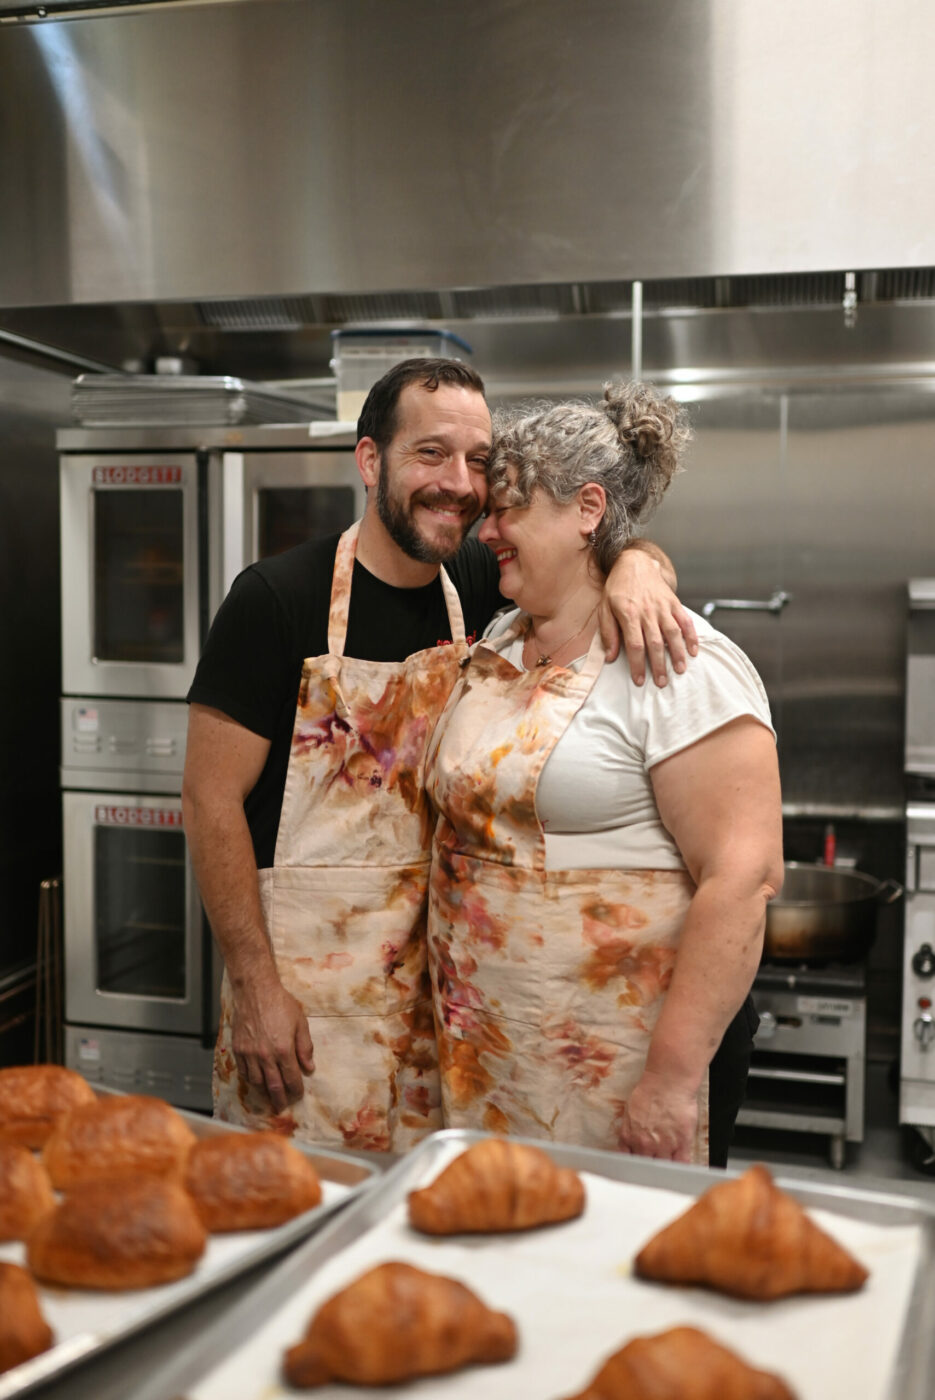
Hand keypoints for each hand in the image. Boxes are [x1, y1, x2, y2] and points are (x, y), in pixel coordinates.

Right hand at [231, 973, 314, 1114]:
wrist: (255, 991)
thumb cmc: (280, 1003)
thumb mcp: (300, 1022)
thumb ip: (305, 1047)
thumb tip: (309, 1068)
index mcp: (283, 1050)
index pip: (291, 1078)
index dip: (296, 1090)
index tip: (298, 1095)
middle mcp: (265, 1055)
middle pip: (273, 1086)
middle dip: (279, 1100)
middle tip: (282, 1108)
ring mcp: (249, 1053)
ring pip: (256, 1082)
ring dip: (264, 1093)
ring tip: (269, 1098)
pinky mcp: (238, 1049)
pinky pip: (244, 1072)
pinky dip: (250, 1080)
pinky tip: (256, 1082)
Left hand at [600, 548, 697, 684]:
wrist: (634, 563)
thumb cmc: (617, 588)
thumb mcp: (604, 608)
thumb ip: (608, 633)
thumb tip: (610, 657)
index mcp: (628, 614)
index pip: (635, 645)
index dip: (637, 665)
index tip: (640, 680)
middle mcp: (647, 611)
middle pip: (655, 643)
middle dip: (659, 665)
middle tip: (662, 683)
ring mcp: (663, 606)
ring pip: (673, 633)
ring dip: (678, 653)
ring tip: (680, 670)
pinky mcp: (673, 602)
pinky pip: (685, 620)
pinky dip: (691, 636)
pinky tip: (694, 650)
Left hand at [618, 1070, 699, 1162]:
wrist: (668, 1082)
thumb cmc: (649, 1091)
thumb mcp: (629, 1111)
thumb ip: (628, 1131)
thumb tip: (628, 1143)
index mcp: (629, 1137)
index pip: (628, 1160)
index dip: (633, 1164)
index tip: (637, 1165)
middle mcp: (645, 1145)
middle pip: (645, 1167)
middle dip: (648, 1166)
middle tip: (653, 1165)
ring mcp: (664, 1146)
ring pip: (663, 1167)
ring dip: (665, 1166)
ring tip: (667, 1165)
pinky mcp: (682, 1143)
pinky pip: (681, 1164)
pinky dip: (680, 1167)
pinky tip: (680, 1165)